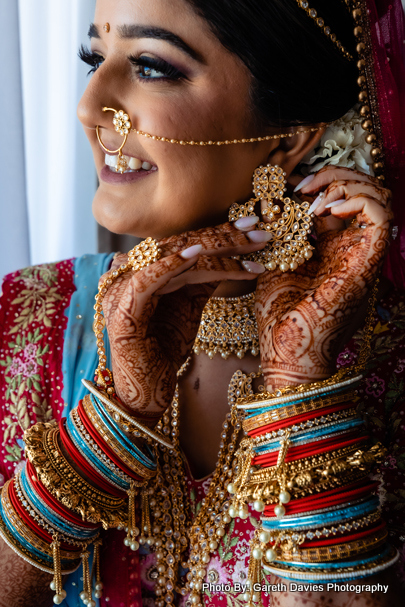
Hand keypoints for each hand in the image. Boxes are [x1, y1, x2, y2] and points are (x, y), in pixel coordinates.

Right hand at [101, 219, 269, 421]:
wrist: (145, 392)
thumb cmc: (164, 351)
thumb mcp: (190, 307)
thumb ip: (202, 279)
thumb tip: (232, 253)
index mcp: (143, 269)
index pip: (185, 243)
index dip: (219, 232)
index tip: (254, 225)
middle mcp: (129, 272)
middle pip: (180, 245)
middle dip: (223, 237)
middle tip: (260, 230)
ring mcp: (121, 289)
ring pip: (171, 258)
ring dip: (213, 250)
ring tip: (249, 245)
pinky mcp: (120, 310)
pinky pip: (147, 279)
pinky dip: (170, 265)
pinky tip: (197, 254)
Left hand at [255, 166, 392, 390]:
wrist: (285, 351)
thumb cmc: (278, 314)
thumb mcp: (274, 260)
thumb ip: (280, 231)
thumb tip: (273, 198)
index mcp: (334, 246)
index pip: (345, 198)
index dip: (324, 180)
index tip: (292, 185)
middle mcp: (353, 248)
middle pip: (366, 192)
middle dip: (337, 175)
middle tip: (304, 185)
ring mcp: (362, 255)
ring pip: (380, 198)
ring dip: (347, 184)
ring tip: (316, 198)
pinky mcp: (367, 264)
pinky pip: (382, 218)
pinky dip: (358, 200)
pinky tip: (327, 209)